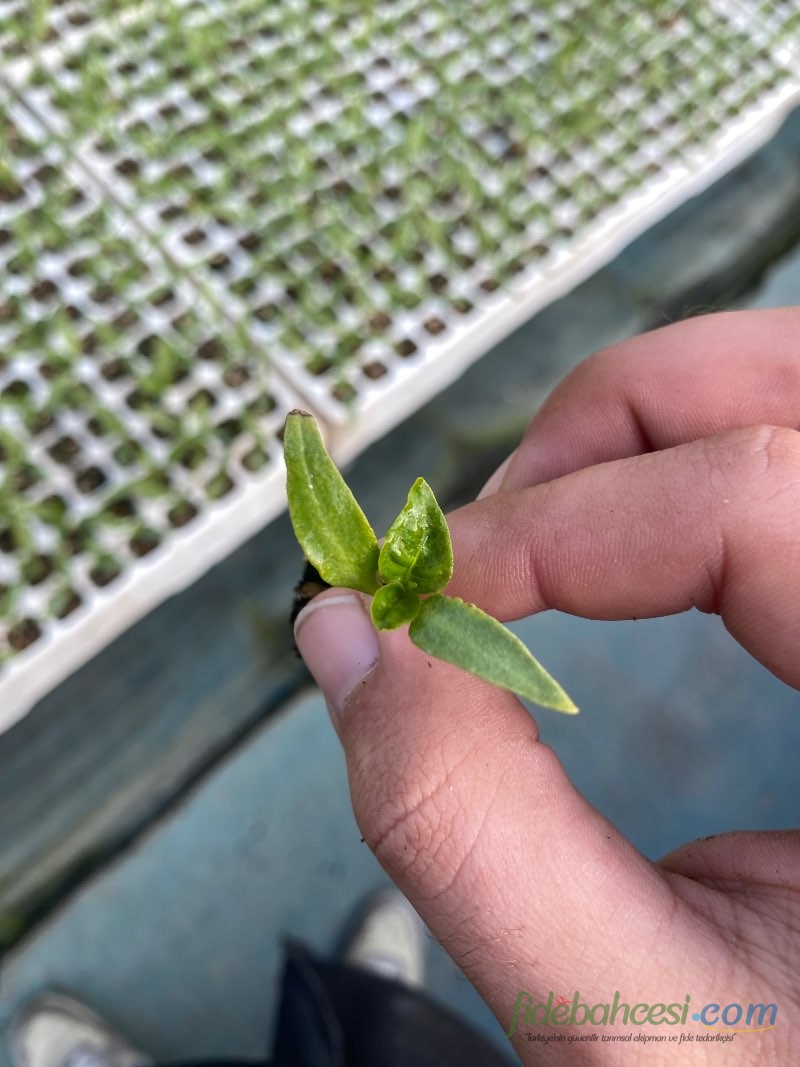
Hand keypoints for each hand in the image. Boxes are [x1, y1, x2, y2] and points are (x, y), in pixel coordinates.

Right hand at [294, 308, 799, 1063]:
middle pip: (797, 388)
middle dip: (616, 418)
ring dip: (652, 422)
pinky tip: (622, 539)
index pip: (756, 502)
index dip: (550, 534)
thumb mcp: (635, 1020)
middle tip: (497, 525)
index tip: (416, 598)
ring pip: (792, 398)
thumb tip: (348, 640)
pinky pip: (786, 469)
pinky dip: (684, 463)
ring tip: (548, 520)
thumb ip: (470, 828)